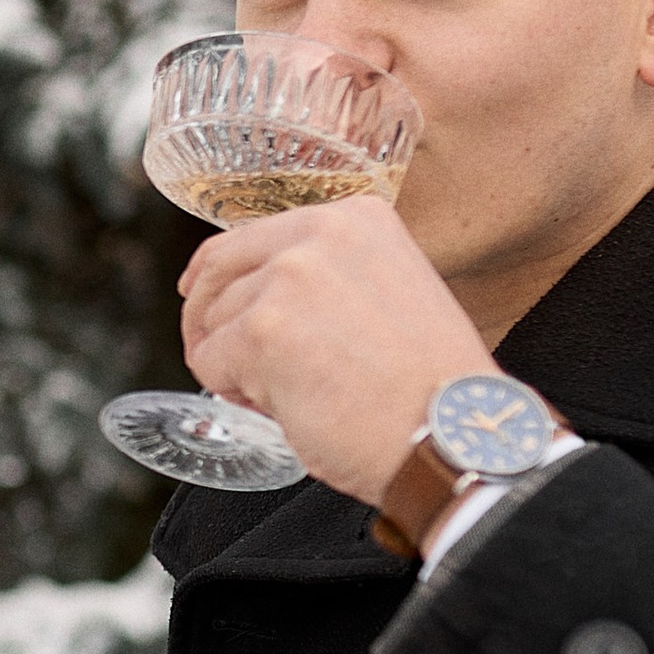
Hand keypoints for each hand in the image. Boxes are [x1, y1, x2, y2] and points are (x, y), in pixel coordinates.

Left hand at [179, 193, 494, 507]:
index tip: (202, 295)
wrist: (451, 435)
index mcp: (355, 218)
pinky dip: (231, 393)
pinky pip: (208, 363)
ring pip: (214, 322)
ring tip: (288, 396)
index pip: (255, 235)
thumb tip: (264, 292)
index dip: (224, 275)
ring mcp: (288, 279)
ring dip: (234, 365)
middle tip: (221, 360)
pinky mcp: (262, 331)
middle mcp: (319, 233)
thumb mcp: (392, 291)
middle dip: (209, 318)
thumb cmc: (429, 387)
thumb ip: (332, 276)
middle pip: (220, 269)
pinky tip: (278, 408)